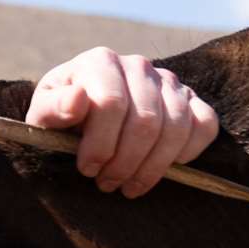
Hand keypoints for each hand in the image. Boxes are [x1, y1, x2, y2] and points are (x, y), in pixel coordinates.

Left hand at [26, 47, 218, 198]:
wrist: (83, 112)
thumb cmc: (61, 116)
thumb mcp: (43, 114)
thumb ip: (53, 108)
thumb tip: (78, 99)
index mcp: (100, 61)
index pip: (111, 105)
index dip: (101, 144)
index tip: (87, 169)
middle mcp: (138, 65)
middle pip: (145, 121)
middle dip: (125, 162)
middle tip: (107, 184)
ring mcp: (169, 81)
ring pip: (175, 128)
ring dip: (152, 166)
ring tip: (128, 185)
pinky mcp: (191, 99)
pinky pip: (205, 125)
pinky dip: (188, 152)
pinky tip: (163, 168)